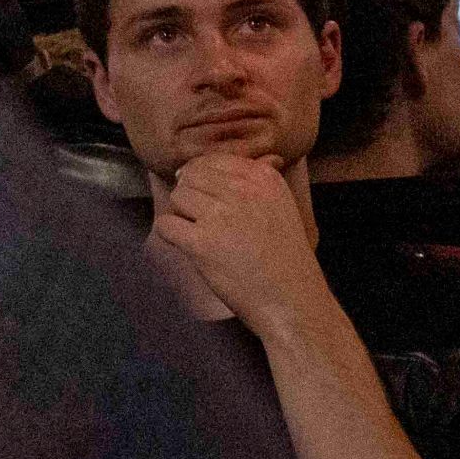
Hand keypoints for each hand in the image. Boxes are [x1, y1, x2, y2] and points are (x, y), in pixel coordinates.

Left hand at [152, 152, 329, 338]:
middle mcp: (242, 192)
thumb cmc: (288, 259)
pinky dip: (169, 234)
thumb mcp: (284, 208)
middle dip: (191, 195)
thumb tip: (265, 155)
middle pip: (191, 176)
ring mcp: (220, 217)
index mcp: (264, 179)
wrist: (294, 303)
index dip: (203, 176)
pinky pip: (166, 226)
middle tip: (201, 217)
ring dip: (182, 214)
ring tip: (200, 233)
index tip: (207, 195)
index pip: (213, 160)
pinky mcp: (202, 243)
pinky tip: (184, 244)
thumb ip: (265, 181)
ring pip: (178, 197)